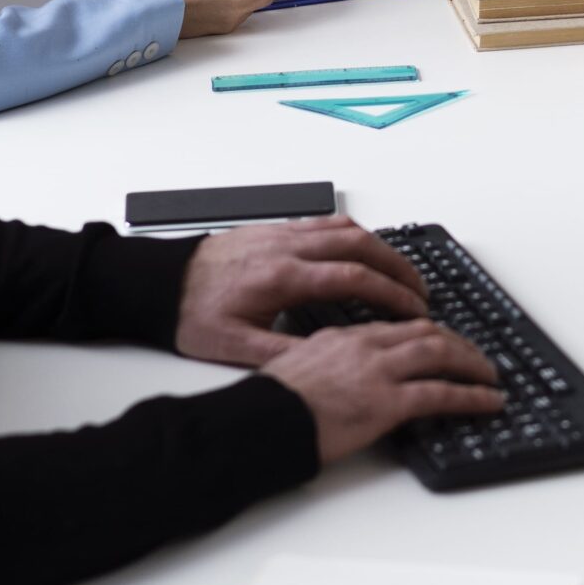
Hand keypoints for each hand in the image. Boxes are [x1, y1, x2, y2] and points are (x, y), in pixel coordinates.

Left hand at [175, 215, 429, 364]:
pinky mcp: (276, 229)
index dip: (390, 294)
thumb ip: (282, 354)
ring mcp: (282, 234)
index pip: (353, 278)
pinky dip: (356, 234)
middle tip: (422, 291)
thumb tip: (326, 362)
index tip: (413, 309)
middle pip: (361, 246)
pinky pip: (327, 222)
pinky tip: (366, 250)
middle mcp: (286, 248)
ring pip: (347, 230)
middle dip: (399, 268)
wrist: (161, 283)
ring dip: (382, 248)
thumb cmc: (192, 313)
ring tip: (403, 272)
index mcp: (280, 278)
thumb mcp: (234, 347)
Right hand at [261, 319, 503, 463]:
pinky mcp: (387, 403)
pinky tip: (488, 401)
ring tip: (490, 374)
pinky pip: (442, 394)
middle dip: (459, 342)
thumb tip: (342, 371)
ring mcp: (379, 372)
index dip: (428, 330)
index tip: (442, 337)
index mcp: (344, 336)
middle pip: (427, 331)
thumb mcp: (298, 366)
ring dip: (473, 363)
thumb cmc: (271, 404)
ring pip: (441, 354)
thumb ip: (327, 359)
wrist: (260, 422)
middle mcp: (366, 346)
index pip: (398, 325)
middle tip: (476, 355)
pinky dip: (472, 396)